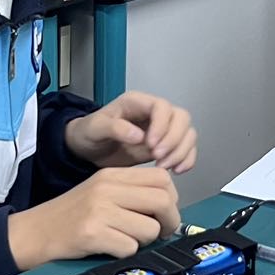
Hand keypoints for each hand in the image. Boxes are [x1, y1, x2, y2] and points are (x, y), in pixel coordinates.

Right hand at [7, 166, 181, 267]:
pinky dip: (125, 253)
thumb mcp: (100, 192)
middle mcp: (106, 188)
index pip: (162, 178)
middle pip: (163, 201)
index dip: (171, 199)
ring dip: (144, 241)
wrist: (33, 232)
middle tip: (158, 233)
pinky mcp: (92, 234)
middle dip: (168, 222)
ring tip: (126, 240)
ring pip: (149, 228)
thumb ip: (131, 193)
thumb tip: (169, 207)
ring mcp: (99, 210)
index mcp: (111, 174)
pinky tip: (109, 248)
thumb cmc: (70, 216)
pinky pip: (129, 248)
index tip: (162, 213)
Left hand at [65, 90, 196, 172]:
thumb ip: (115, 128)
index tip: (151, 145)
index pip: (163, 107)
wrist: (87, 150)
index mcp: (138, 103)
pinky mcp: (165, 145)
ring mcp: (162, 129)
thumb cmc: (89, 133)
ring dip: (181, 151)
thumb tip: (139, 135)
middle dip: (174, 140)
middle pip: (181, 118)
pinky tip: (177, 171)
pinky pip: (186, 149)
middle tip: (157, 158)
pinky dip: (186, 159)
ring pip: (187, 133)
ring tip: (164, 168)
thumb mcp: (95, 128)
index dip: (162, 125)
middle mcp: (154, 113)